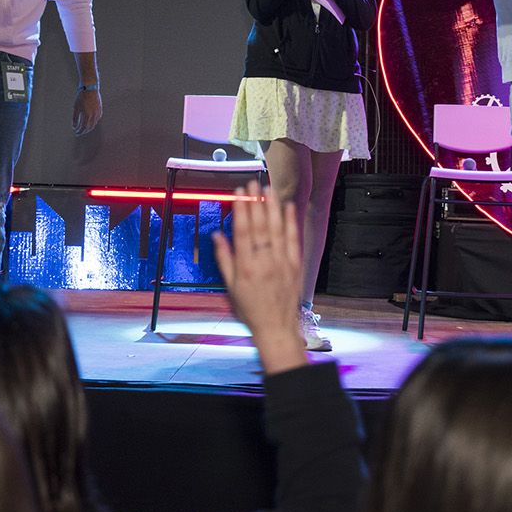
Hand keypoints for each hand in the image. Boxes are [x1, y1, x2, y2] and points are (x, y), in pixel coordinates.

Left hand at [72, 88, 101, 134]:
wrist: (90, 88)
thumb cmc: (81, 97)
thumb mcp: (76, 108)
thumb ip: (75, 118)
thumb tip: (74, 126)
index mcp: (87, 115)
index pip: (83, 127)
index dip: (79, 131)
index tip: (75, 133)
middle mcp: (94, 115)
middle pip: (89, 127)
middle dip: (83, 131)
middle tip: (79, 132)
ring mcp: (98, 113)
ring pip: (93, 124)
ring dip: (88, 127)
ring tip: (83, 128)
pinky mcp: (100, 110)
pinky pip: (97, 119)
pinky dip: (92, 122)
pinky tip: (89, 122)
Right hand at [213, 182, 305, 373]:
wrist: (276, 327)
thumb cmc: (251, 309)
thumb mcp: (231, 287)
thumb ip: (224, 259)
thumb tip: (217, 236)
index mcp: (246, 267)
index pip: (243, 232)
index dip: (241, 210)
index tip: (239, 193)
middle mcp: (264, 262)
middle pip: (260, 226)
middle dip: (256, 202)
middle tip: (253, 183)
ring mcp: (282, 262)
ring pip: (277, 229)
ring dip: (272, 207)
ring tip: (269, 188)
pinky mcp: (295, 265)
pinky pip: (293, 239)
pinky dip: (290, 222)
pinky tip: (287, 207)